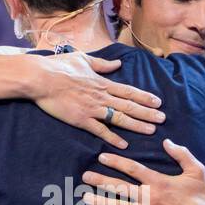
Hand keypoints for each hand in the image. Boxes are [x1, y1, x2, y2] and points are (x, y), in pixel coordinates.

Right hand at [29, 52, 164, 148]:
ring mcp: (92, 109)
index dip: (145, 97)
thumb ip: (102, 64)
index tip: (158, 102)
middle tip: (163, 119)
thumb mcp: (84, 59)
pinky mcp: (81, 119)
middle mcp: (101, 96)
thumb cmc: (60, 66)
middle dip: (148, 113)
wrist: (42, 78)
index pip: (129, 91)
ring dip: (137, 125)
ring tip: (151, 130)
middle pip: (129, 106)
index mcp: (102, 82)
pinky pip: (100, 130)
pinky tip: (124, 144)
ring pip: (120, 118)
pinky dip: (113, 138)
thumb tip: (117, 64)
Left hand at [80, 139, 204, 204]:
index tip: (102, 156)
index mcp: (159, 181)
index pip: (132, 168)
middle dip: (101, 181)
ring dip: (100, 203)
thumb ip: (181, 154)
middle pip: (120, 187)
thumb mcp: (196, 170)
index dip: (116, 161)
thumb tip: (167, 142)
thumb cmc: (202, 197)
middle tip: (85, 177)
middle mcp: (149, 197)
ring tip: (85, 198)